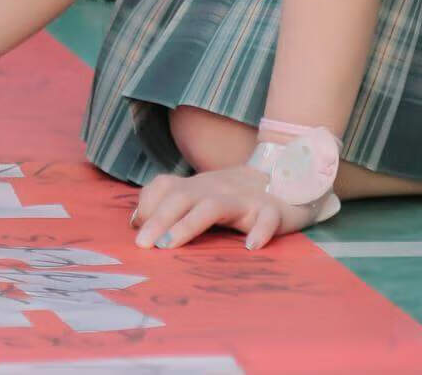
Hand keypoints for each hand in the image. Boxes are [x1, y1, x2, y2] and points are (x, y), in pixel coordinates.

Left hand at [131, 165, 330, 251]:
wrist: (287, 175)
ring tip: (172, 244)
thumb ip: (171, 204)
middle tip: (144, 245)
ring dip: (190, 224)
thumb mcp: (201, 194)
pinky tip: (252, 247)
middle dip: (159, 219)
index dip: (147, 205)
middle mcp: (215, 188)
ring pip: (214, 206)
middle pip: (182, 197)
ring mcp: (244, 198)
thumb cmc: (235, 195)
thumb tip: (135, 223)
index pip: (165, 187)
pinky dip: (260, 231)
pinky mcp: (272, 210)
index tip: (135, 231)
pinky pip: (266, 219)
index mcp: (197, 186)